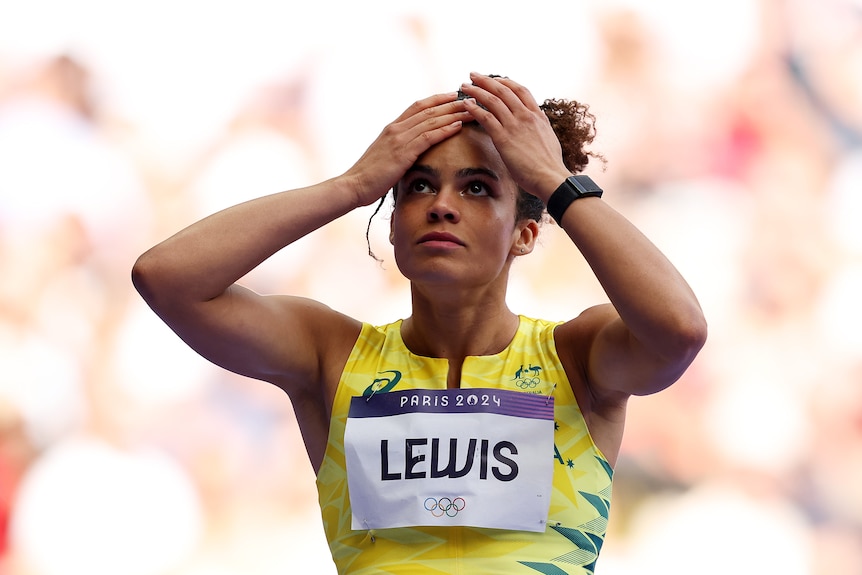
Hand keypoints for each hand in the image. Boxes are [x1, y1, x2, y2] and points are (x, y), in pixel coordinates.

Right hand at [344, 93, 472, 205]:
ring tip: (471, 109)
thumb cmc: (368, 175)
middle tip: (470, 98)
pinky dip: (444, 129)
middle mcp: (396, 129)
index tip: (453, 95)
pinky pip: (428, 137)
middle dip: (451, 104)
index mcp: (391, 128)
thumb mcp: (384, 155)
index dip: (437, 99)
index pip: (418, 106)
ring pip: (431, 120)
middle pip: (428, 110)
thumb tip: (410, 150)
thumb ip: (398, 148)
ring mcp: (399, 139)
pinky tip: (458, 125)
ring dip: (453, 114)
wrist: (354, 185)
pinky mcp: (403, 153)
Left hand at [459, 73, 570, 200]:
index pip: (520, 90)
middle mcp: (526, 116)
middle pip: (503, 90)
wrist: (550, 177)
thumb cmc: (550, 165)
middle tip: (473, 75)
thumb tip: (538, 121)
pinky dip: (474, 108)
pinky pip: (486, 117)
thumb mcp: (549, 139)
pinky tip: (466, 104)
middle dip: (486, 80)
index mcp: (537, 116)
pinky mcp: (504, 138)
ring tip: (464, 86)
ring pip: (493, 100)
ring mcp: (515, 126)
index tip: (495, 80)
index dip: (505, 82)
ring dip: (476, 90)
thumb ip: (540, 127)